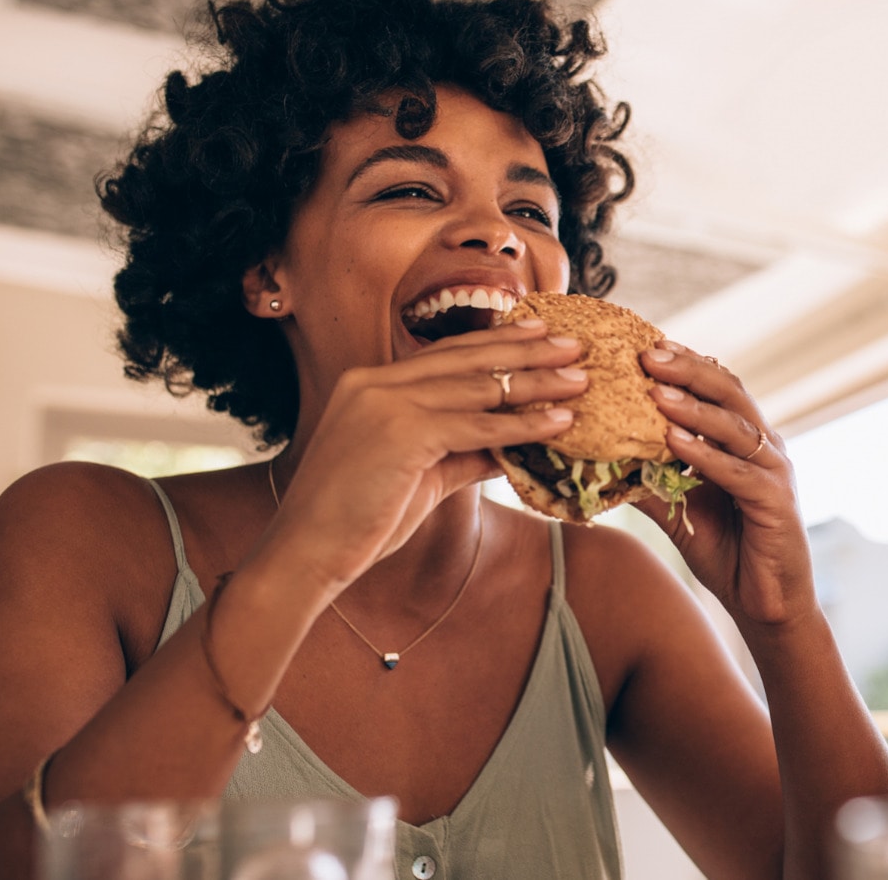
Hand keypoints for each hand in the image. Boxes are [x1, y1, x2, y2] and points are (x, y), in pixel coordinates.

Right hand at [264, 320, 587, 594]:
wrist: (307, 552)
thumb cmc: (357, 519)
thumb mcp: (418, 476)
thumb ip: (461, 453)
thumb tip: (510, 447)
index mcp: (371, 384)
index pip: (445, 355)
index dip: (495, 343)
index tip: (537, 334)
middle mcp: (376, 382)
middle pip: (466, 358)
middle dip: (526, 349)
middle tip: (573, 343)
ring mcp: (385, 402)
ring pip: (478, 386)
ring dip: (536, 382)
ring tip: (580, 379)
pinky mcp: (400, 431)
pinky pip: (476, 425)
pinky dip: (521, 424)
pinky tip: (558, 421)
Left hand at [635, 341, 814, 626]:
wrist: (763, 602)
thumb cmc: (722, 547)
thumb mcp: (675, 506)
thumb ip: (647, 478)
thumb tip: (597, 458)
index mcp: (742, 439)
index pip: (716, 387)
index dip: (685, 364)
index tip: (645, 344)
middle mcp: (763, 446)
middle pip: (728, 393)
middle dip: (688, 370)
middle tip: (648, 353)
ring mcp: (774, 472)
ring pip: (734, 427)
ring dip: (694, 406)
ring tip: (656, 390)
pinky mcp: (776, 502)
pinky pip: (738, 472)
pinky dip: (706, 454)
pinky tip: (674, 441)